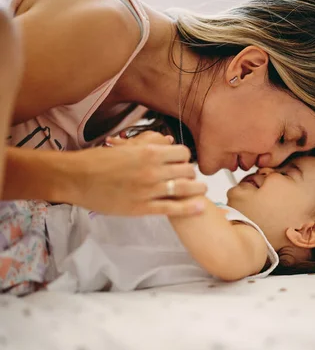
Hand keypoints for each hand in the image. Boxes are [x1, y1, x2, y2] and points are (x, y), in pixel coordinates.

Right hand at [67, 131, 206, 215]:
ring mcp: (148, 190)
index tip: (183, 163)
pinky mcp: (142, 207)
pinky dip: (189, 208)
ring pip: (184, 189)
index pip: (182, 153)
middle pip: (186, 171)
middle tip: (191, 178)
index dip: (185, 158)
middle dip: (191, 174)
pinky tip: (200, 207)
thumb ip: (147, 143)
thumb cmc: (97, 161)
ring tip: (202, 191)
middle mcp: (152, 170)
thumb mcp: (125, 147)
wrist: (77, 179)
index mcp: (148, 152)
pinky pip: (172, 208)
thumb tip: (167, 141)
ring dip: (197, 189)